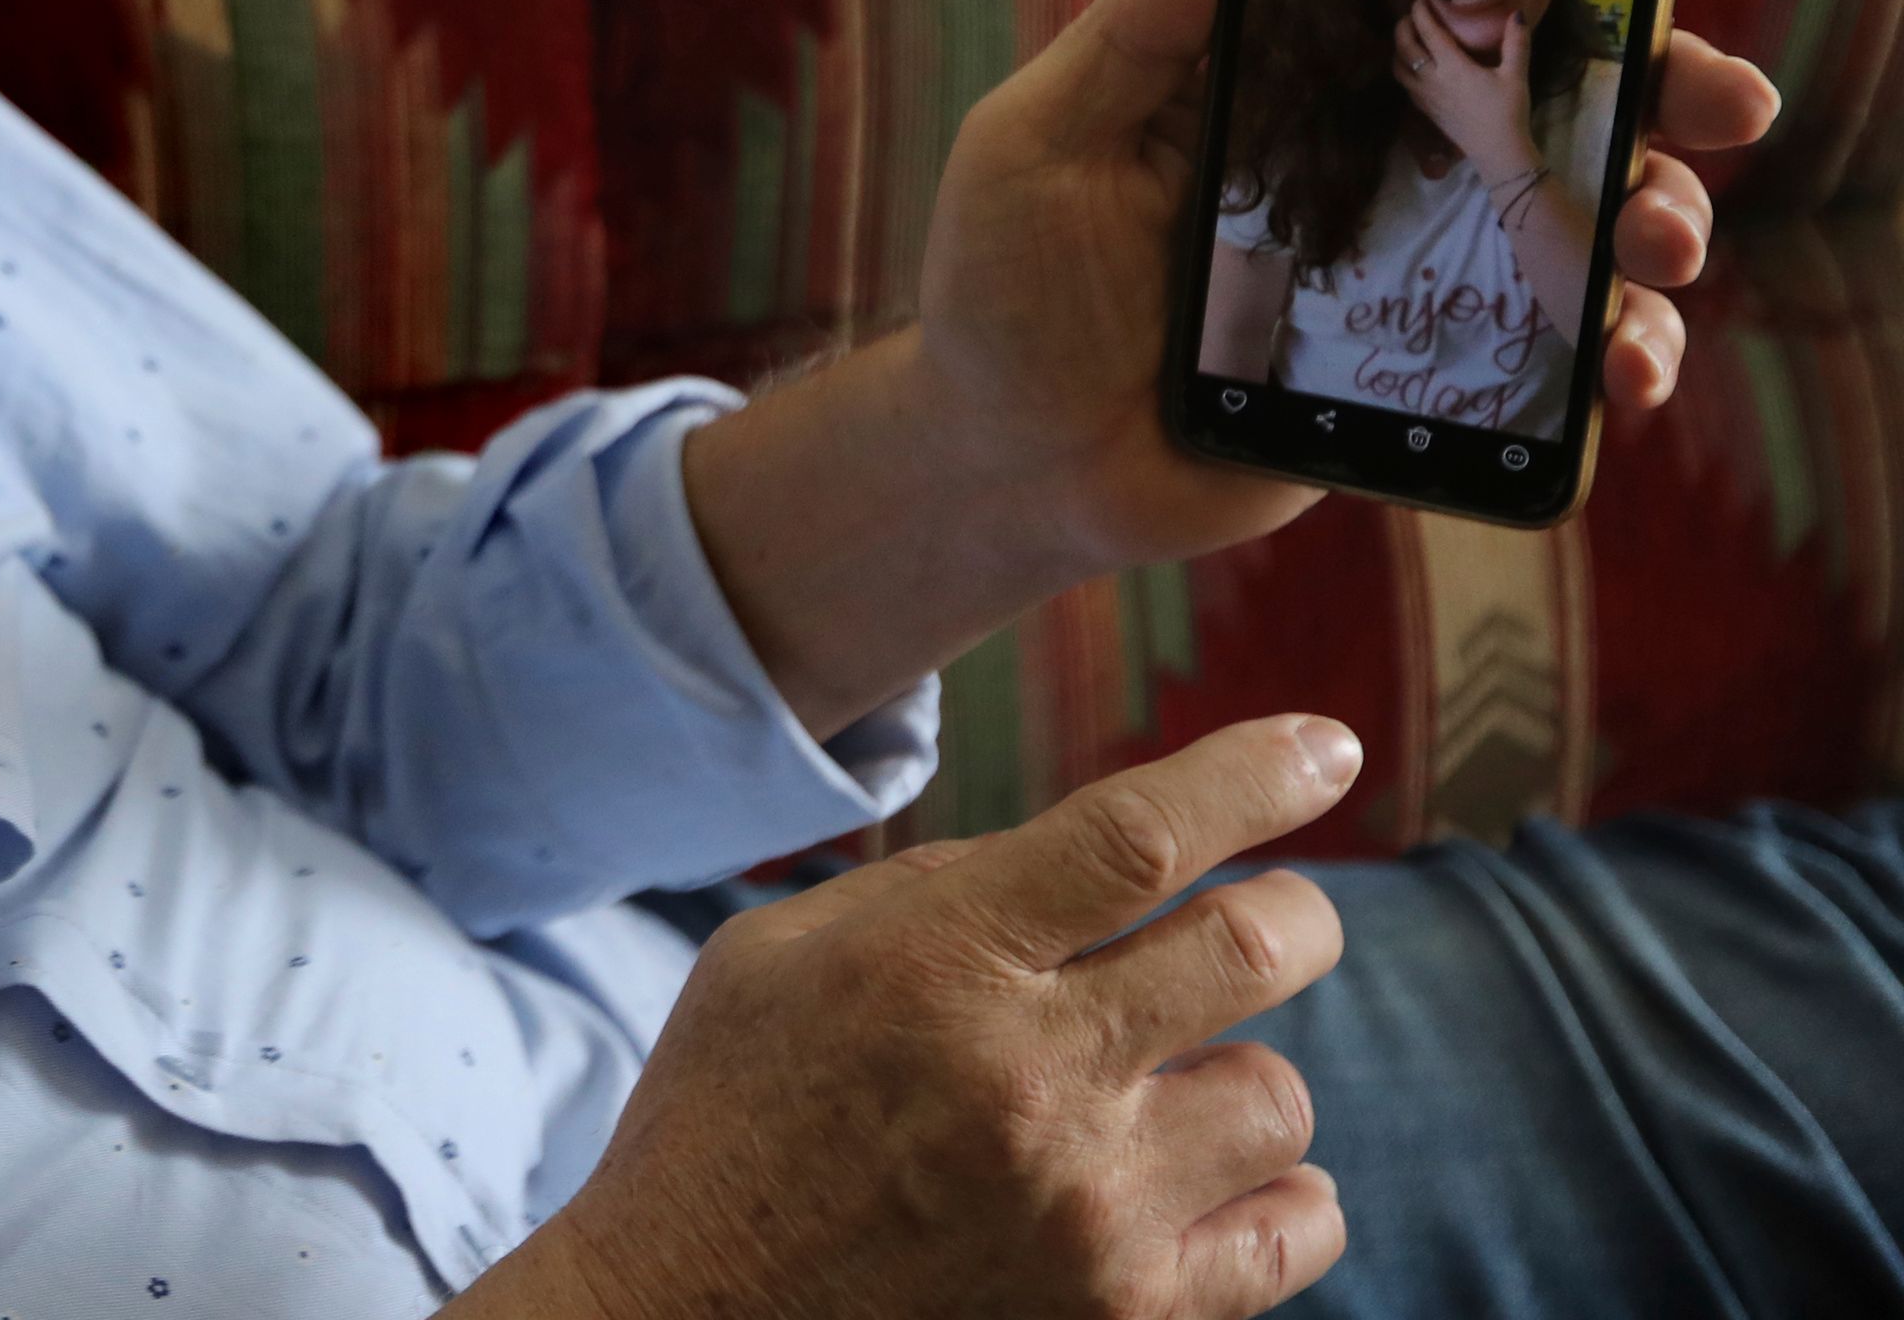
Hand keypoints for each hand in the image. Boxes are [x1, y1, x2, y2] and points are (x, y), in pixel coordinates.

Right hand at [454, 718, 1360, 1319]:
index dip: (1252, 775)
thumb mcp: (779, 953)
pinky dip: (1283, 1191)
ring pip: (1280, 1095)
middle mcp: (1027, 1080)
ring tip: (1175, 1082)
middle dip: (1295, 912)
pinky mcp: (1122, 1312)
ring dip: (1243, 1070)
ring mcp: (1087, 1210)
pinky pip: (1295, 1235)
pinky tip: (1227, 1175)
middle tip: (1280, 913)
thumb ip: (934, 890)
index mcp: (935, 963)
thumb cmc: (725, 1114)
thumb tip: (1086, 859)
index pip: (1137, 837)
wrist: (687, 1317)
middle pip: (1253, 951)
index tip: (1323, 747)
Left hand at [686, 0, 1780, 736]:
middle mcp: (1366, 168)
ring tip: (1659, 250)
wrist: (1001, 461)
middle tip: (1723, 110)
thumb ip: (1141, 27)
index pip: (1442, 5)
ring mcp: (1400, 278)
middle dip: (1661, 101)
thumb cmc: (1003, 283)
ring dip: (1653, 229)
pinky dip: (1607, 366)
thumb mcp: (1044, 136)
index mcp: (1292, 85)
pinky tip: (1620, 377)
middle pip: (1547, 113)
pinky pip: (1539, 367)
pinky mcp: (1409, 382)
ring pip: (1570, 234)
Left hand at [1391, 0, 1536, 185]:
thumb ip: (1516, 43)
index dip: (1421, 12)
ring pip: (1398, 67)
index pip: (1428, 32)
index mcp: (1453, 66)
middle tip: (1409, 13)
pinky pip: (1404, 84)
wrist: (1496, 150)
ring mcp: (1424, 96)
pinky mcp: (1425, 110)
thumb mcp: (1516, 75)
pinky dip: (1402, 68)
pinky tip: (1412, 66)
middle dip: (1403, 26)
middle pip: (1405, 47)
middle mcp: (1432, 79)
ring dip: (1398, 48)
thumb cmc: (1508, 111)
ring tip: (1406, 37)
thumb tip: (1517, 14)